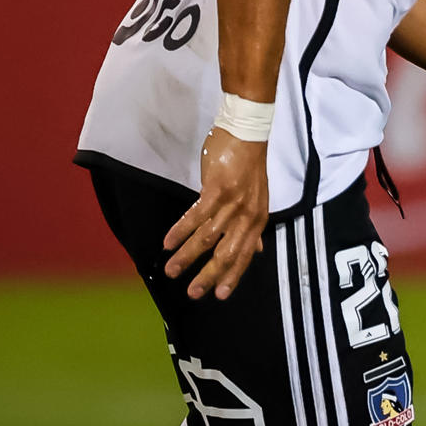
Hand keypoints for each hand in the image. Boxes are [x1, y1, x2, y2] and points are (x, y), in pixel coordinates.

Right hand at [163, 126, 270, 299]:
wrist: (247, 129)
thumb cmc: (247, 164)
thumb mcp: (256, 198)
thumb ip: (252, 225)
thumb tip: (257, 250)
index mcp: (258, 219)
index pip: (245, 255)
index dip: (232, 276)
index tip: (219, 295)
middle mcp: (248, 214)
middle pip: (227, 253)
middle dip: (208, 275)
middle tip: (192, 293)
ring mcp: (234, 202)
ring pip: (208, 237)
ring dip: (187, 256)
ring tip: (170, 270)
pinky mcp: (218, 189)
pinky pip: (197, 216)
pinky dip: (181, 231)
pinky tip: (167, 243)